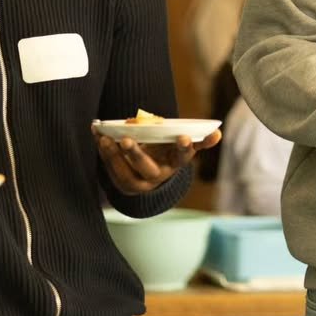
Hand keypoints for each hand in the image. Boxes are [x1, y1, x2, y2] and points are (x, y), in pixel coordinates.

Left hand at [94, 128, 221, 194]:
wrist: (149, 176)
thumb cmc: (166, 153)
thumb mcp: (181, 149)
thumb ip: (198, 141)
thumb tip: (218, 133)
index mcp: (175, 164)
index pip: (181, 157)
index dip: (184, 148)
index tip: (184, 137)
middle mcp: (157, 176)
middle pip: (147, 167)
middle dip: (136, 154)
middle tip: (127, 139)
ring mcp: (138, 181)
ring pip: (124, 172)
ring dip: (113, 155)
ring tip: (105, 138)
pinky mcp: (120, 182)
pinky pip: (110, 169)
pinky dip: (103, 152)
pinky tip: (97, 135)